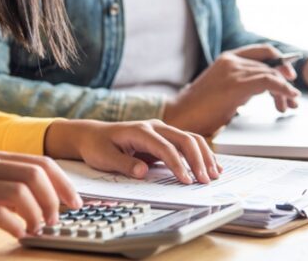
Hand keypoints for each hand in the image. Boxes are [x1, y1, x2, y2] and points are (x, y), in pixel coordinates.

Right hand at [0, 151, 81, 245]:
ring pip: (21, 190)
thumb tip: (47, 202)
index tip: (76, 203)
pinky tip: (18, 234)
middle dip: (55, 198)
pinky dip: (15, 225)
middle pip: (36, 173)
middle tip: (56, 219)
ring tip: (38, 228)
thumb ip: (11, 189)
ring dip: (37, 212)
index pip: (42, 163)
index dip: (64, 182)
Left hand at [44, 119, 221, 184]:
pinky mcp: (166, 138)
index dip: (177, 164)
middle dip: (198, 160)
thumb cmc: (98, 146)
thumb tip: (143, 172)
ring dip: (204, 156)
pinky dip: (202, 154)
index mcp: (140, 130)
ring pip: (191, 139)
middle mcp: (155, 127)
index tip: (186, 180)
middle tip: (205, 180)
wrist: (93, 135)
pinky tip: (212, 165)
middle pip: (184, 139)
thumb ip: (124, 164)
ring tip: (214, 174)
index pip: (165, 147)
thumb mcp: (104, 157)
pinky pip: (188, 143)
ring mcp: (162, 131)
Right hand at [163, 44, 301, 134]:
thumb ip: (242, 83)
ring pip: (272, 74)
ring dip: (285, 91)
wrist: (180, 116)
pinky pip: (269, 81)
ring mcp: (234, 70)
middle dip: (285, 82)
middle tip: (292, 98)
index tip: (289, 75)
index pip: (262, 52)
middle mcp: (232, 60)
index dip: (280, 61)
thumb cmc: (199, 109)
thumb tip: (265, 87)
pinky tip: (288, 98)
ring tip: (290, 104)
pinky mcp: (236, 84)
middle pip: (270, 65)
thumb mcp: (224, 89)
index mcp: (227, 59)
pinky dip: (283, 89)